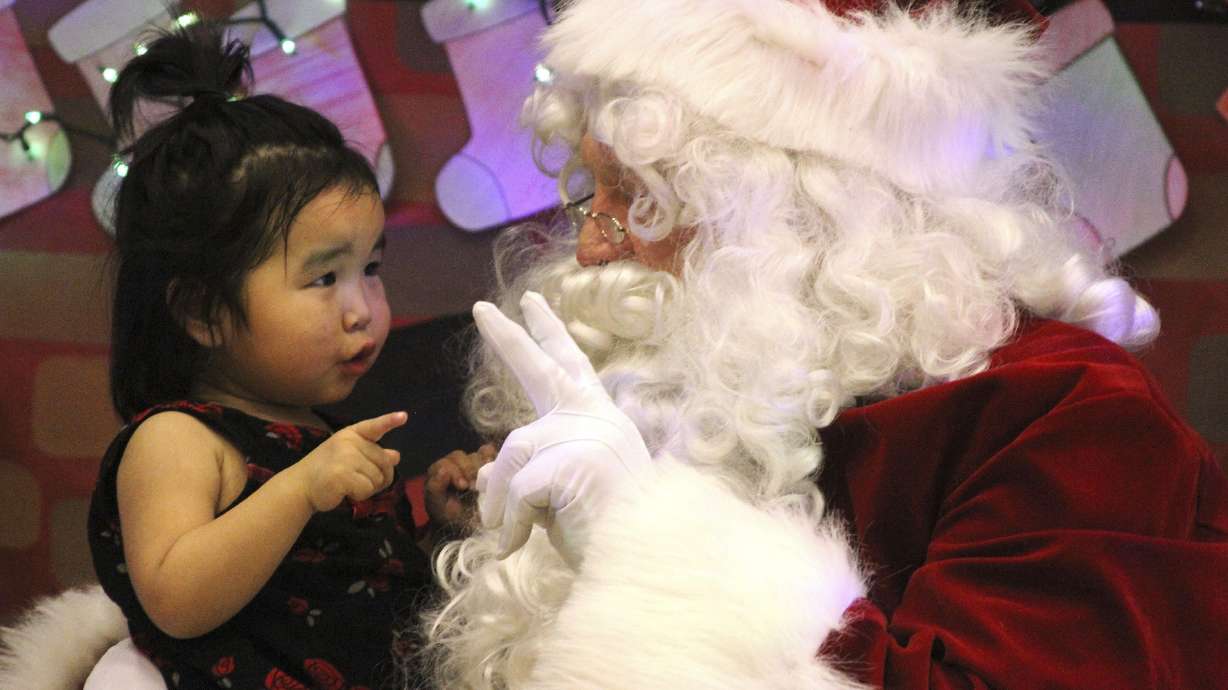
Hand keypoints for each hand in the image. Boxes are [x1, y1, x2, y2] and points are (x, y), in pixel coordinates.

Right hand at [287, 412, 406, 511]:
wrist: (300, 486)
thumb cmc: (327, 470)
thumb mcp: (350, 457)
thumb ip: (373, 454)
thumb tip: (395, 456)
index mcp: (351, 434)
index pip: (374, 426)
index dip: (389, 421)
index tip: (403, 416)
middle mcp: (349, 442)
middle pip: (385, 463)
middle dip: (379, 477)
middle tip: (358, 480)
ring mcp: (345, 458)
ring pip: (377, 478)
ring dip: (367, 487)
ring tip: (348, 484)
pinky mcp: (342, 475)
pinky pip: (367, 489)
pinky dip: (359, 495)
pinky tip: (344, 491)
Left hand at [425, 444, 496, 532]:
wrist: (464, 525)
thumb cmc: (449, 516)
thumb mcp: (438, 506)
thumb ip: (436, 488)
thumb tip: (443, 470)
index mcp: (438, 471)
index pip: (446, 463)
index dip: (455, 473)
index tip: (463, 487)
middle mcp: (452, 464)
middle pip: (460, 457)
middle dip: (468, 470)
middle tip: (474, 487)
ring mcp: (469, 462)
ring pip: (475, 454)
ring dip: (480, 466)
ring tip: (484, 481)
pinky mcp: (484, 463)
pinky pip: (488, 452)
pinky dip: (490, 456)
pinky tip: (492, 466)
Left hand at [471, 291, 652, 566]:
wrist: (643, 562)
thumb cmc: (603, 533)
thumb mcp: (554, 498)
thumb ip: (522, 476)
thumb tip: (479, 474)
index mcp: (598, 419)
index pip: (568, 367)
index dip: (548, 335)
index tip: (533, 303)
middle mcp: (594, 417)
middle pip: (541, 367)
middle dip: (509, 338)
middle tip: (481, 308)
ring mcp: (588, 435)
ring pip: (513, 451)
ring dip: (501, 499)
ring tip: (507, 533)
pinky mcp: (574, 461)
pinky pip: (517, 488)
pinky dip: (510, 523)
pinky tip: (516, 546)